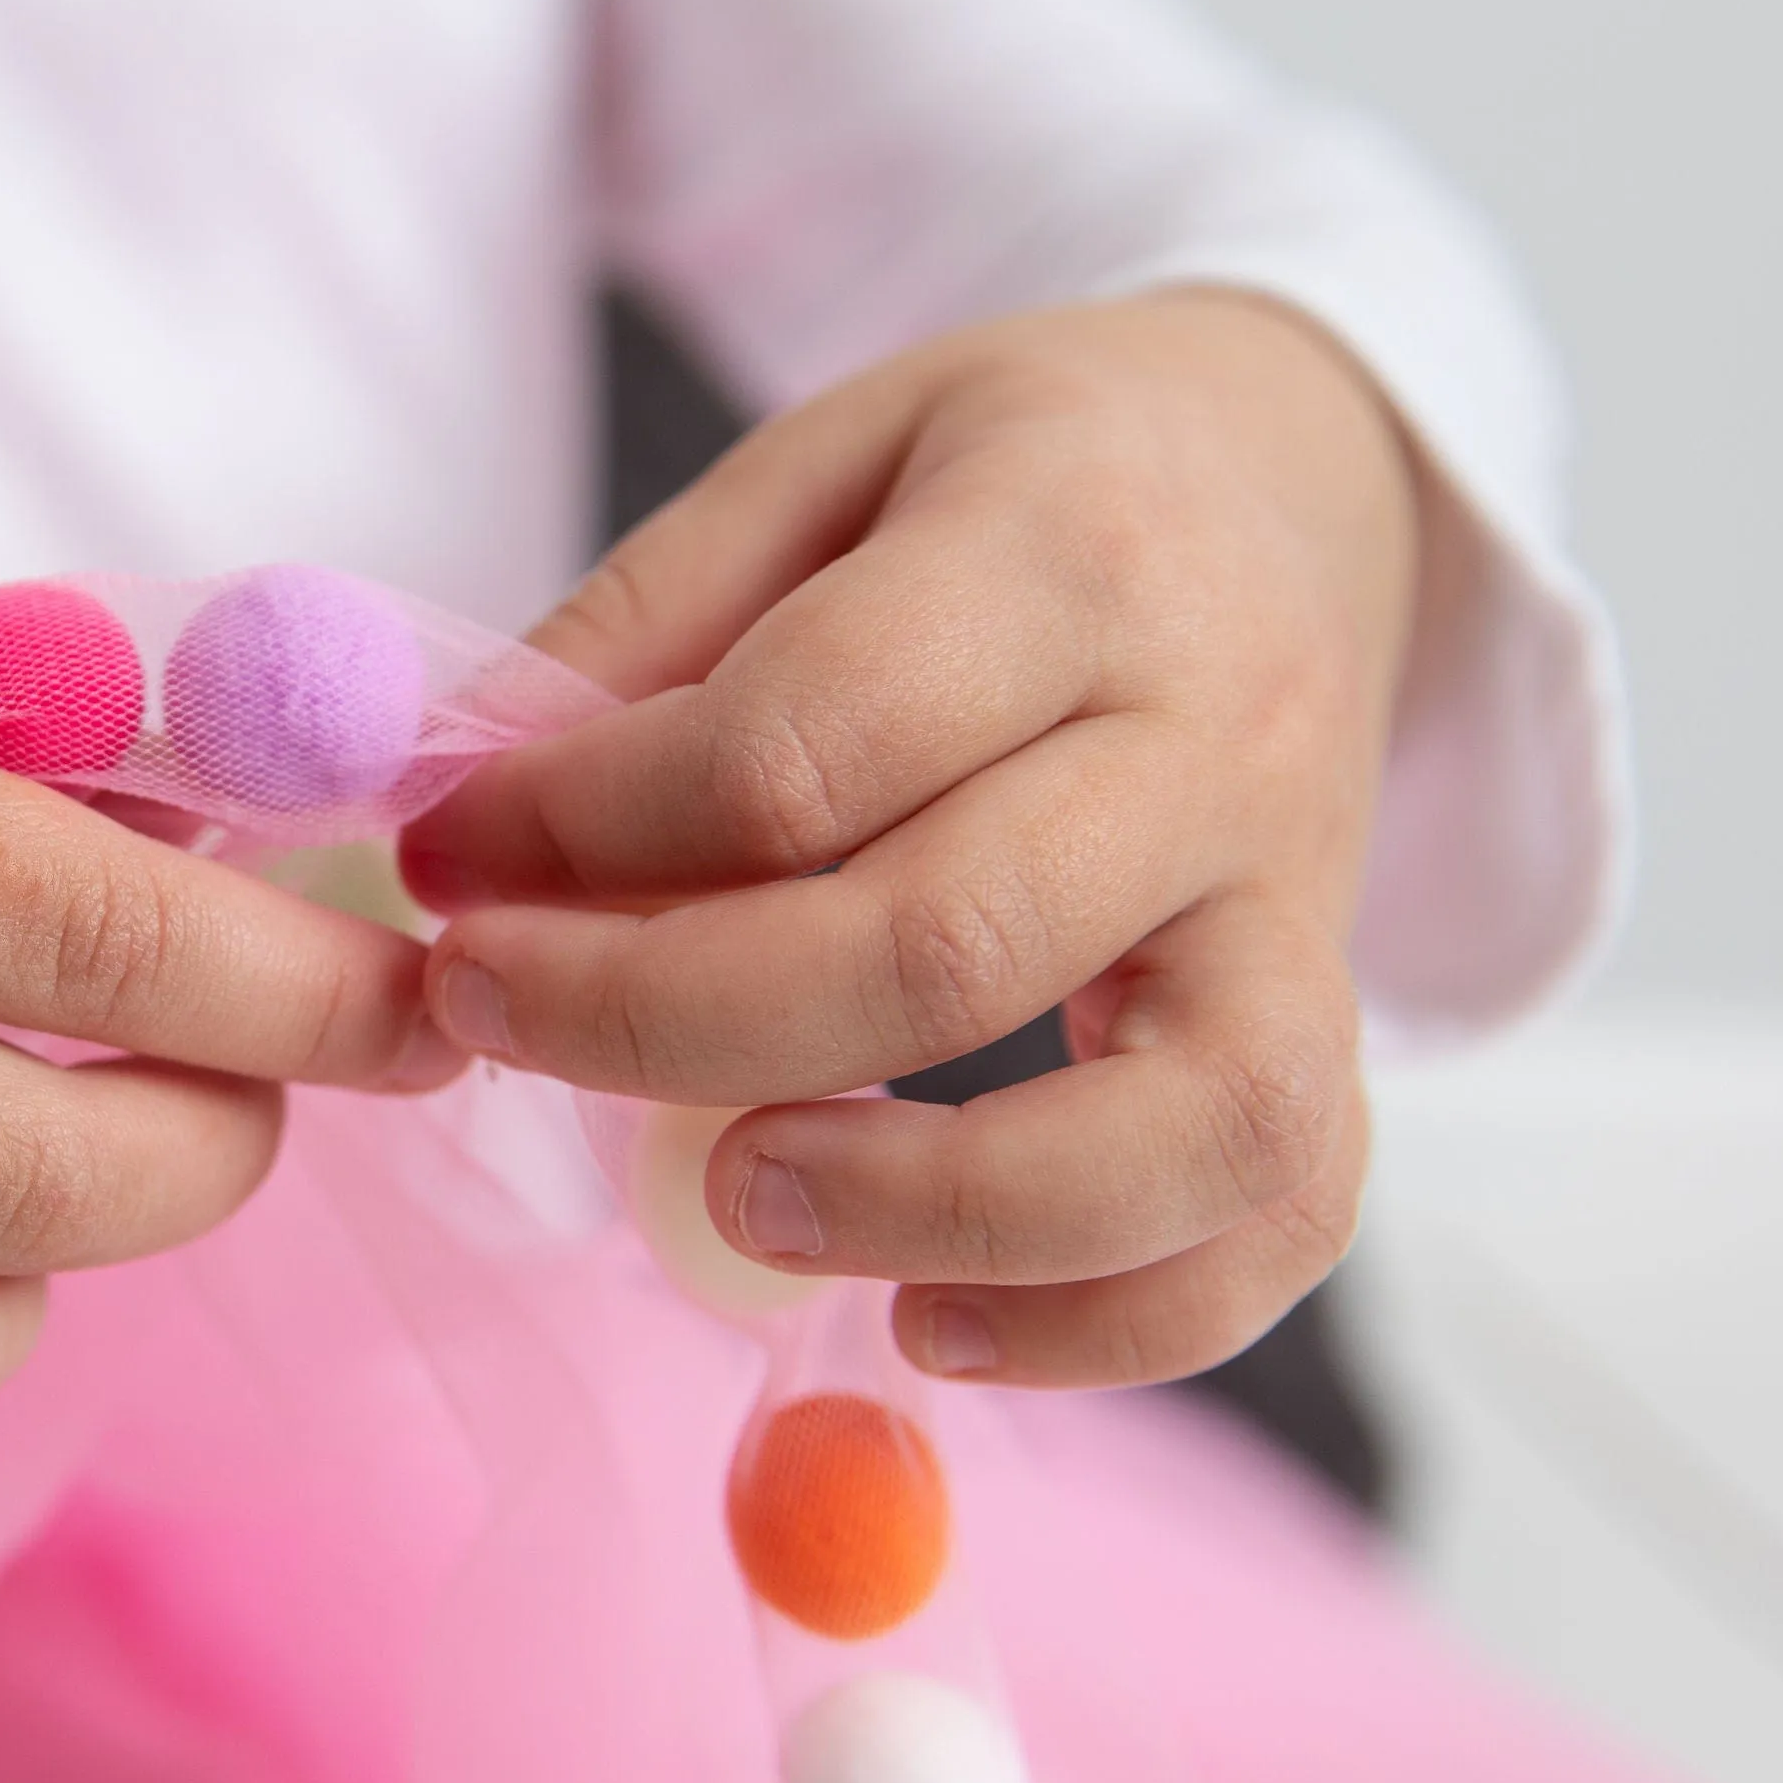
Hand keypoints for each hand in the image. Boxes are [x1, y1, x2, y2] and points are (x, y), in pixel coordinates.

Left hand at [400, 292, 1421, 1385]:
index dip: (584, 830)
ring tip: (737, 1202)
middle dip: (668, 1022)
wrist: (1303, 477)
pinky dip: (1113, 1322)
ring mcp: (1301, 898)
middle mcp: (1216, 730)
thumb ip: (650, 620)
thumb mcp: (826, 460)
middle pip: (946, 945)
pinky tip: (929, 1321)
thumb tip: (467, 804)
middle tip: (498, 1020)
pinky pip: (1283, 1219)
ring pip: (1182, 1123)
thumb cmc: (1025, 482)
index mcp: (1070, 549)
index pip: (805, 738)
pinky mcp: (1333, 1023)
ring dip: (928, 1207)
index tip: (448, 863)